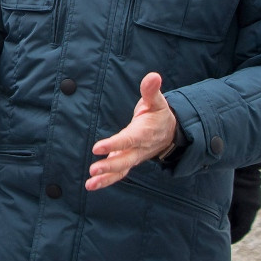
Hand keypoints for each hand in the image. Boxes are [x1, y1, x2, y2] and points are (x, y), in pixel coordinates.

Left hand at [86, 72, 177, 190]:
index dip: (113, 144)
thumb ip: (151, 90)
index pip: (128, 140)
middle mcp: (139, 148)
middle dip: (109, 165)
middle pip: (124, 159)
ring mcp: (135, 157)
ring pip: (121, 170)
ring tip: (89, 184)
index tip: (97, 148)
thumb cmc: (159, 114)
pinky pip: (119, 173)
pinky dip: (107, 180)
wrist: (170, 132)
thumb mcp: (158, 101)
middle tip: (93, 169)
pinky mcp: (129, 161)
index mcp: (144, 133)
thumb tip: (153, 76)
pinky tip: (92, 184)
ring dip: (106, 177)